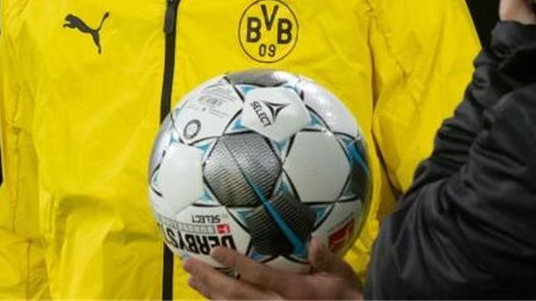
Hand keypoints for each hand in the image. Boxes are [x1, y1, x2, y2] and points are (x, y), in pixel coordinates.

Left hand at [183, 237, 363, 299]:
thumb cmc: (346, 296)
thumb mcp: (343, 275)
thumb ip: (327, 259)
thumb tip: (313, 241)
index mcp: (296, 291)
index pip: (259, 276)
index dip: (235, 262)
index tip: (215, 249)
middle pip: (236, 295)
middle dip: (210, 279)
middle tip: (189, 263)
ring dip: (210, 293)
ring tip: (192, 279)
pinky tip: (210, 297)